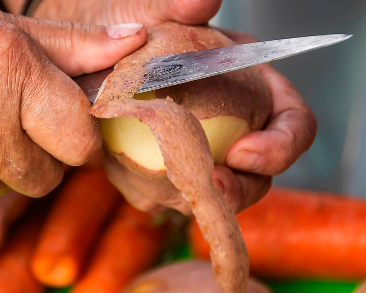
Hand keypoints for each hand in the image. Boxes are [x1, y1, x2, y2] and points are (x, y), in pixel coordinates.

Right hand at [0, 0, 146, 196]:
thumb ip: (70, 44)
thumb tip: (134, 42)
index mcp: (9, 67)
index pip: (81, 137)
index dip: (83, 134)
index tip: (76, 121)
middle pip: (50, 173)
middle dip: (47, 153)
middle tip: (26, 117)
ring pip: (11, 183)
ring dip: (8, 161)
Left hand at [34, 2, 316, 213]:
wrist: (70, 57)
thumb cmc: (113, 25)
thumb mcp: (138, 10)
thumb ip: (172, 6)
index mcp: (249, 78)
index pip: (294, 122)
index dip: (281, 146)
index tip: (243, 153)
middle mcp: (236, 119)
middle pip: (262, 172)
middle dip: (242, 188)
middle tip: (210, 186)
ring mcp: (205, 150)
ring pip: (222, 193)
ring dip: (201, 200)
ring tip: (168, 192)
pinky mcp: (171, 172)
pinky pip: (178, 198)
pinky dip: (163, 198)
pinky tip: (136, 186)